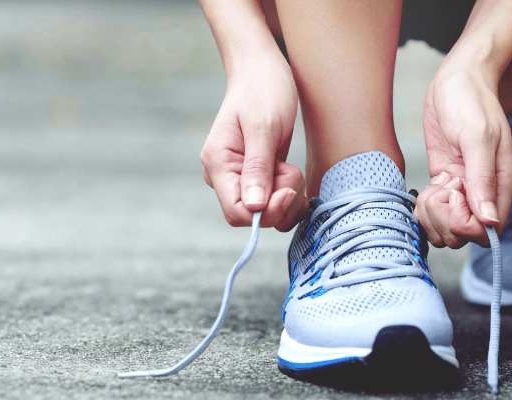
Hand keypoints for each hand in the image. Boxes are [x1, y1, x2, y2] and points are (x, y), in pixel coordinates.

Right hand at [200, 53, 307, 230]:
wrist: (263, 70)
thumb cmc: (263, 89)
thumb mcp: (263, 126)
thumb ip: (257, 167)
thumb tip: (254, 207)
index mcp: (218, 163)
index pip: (236, 212)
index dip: (265, 212)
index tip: (288, 189)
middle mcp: (225, 175)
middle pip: (253, 216)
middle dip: (280, 202)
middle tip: (292, 171)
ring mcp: (241, 178)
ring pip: (267, 213)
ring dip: (288, 199)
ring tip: (292, 168)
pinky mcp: (258, 178)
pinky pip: (274, 204)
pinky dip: (290, 197)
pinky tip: (294, 176)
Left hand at [415, 67, 511, 247]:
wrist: (457, 80)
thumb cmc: (470, 101)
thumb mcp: (476, 136)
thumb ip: (482, 178)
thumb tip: (488, 220)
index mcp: (503, 184)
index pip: (489, 231)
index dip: (465, 224)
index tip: (453, 194)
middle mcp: (486, 193)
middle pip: (465, 235)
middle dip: (445, 220)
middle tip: (440, 189)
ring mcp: (465, 190)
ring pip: (448, 229)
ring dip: (433, 215)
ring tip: (433, 188)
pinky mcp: (447, 184)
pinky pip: (436, 213)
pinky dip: (426, 208)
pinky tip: (428, 188)